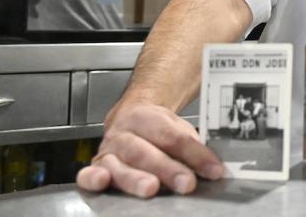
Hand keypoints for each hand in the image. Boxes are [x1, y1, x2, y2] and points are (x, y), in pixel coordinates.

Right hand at [76, 101, 224, 197]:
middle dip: (168, 169)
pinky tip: (102, 183)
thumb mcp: (178, 130)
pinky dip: (93, 179)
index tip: (214, 169)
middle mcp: (125, 132)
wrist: (130, 120)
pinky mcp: (96, 167)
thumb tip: (216, 169)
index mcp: (147, 117)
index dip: (196, 154)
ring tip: (151, 189)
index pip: (174, 137)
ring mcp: (109, 150)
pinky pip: (88, 174)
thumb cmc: (158, 129)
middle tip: (186, 183)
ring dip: (136, 179)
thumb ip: (193, 148)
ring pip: (120, 164)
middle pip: (147, 152)